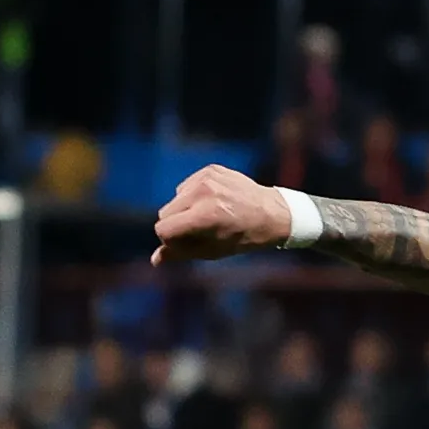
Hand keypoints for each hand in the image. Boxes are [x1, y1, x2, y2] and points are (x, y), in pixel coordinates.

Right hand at [151, 165, 291, 264]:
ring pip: (175, 199)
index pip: (163, 228)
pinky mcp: (210, 169)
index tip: (187, 243)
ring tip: (210, 215)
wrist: (274, 212)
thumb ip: (181, 253)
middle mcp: (203, 192)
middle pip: (165, 213)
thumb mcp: (213, 251)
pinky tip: (214, 202)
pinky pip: (186, 186)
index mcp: (205, 216)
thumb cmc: (245, 237)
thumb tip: (155, 259)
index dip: (171, 240)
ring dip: (185, 210)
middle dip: (177, 224)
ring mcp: (207, 177)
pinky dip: (194, 196)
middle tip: (201, 231)